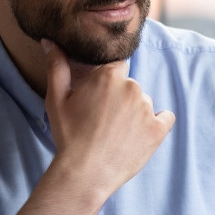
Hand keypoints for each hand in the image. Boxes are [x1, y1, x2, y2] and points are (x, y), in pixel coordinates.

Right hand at [41, 39, 174, 195]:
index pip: (116, 68)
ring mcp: (147, 108)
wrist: (85, 173)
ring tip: (116, 134)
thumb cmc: (68, 135)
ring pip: (144, 103)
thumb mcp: (56, 99)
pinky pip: (165, 118)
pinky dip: (156, 125)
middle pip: (130, 86)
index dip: (107, 83)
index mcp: (109, 75)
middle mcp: (132, 87)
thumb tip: (49, 41)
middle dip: (119, 99)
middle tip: (103, 121)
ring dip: (134, 113)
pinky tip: (139, 136)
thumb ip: (57, 66)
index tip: (98, 99)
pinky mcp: (159, 129)